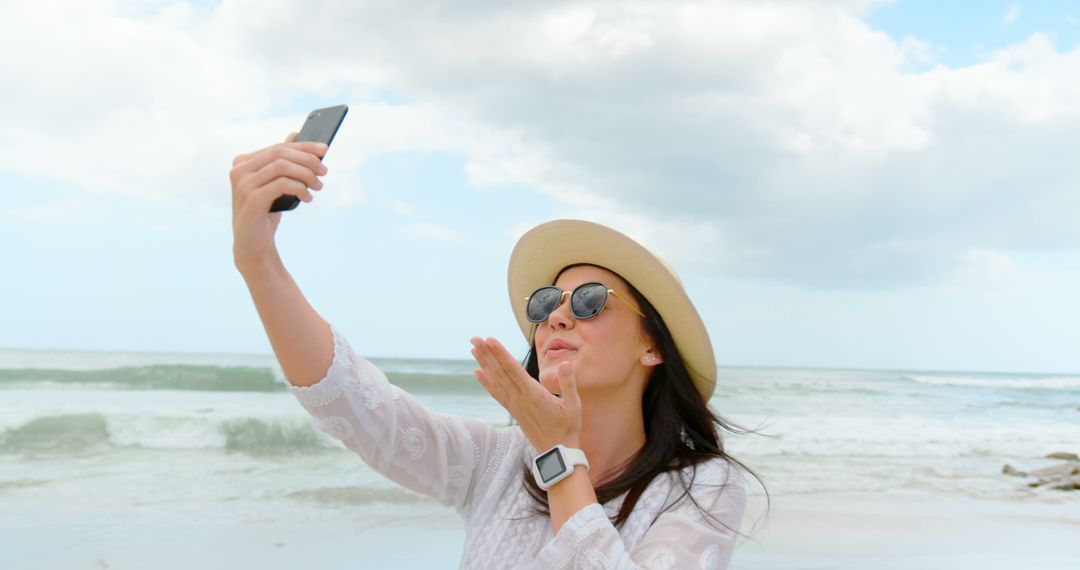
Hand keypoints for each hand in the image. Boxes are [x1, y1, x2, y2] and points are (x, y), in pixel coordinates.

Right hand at [229, 133, 327, 267]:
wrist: (252, 243)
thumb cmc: (265, 211)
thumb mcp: (275, 183)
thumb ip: (281, 160)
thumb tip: (296, 133)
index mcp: (243, 162)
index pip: (278, 147)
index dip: (303, 146)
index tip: (325, 149)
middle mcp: (239, 170)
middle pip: (280, 153)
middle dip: (307, 160)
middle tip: (324, 172)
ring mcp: (243, 184)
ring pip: (282, 167)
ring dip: (306, 175)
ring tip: (318, 186)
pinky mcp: (251, 199)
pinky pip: (281, 184)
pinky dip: (299, 188)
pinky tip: (308, 197)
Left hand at [470, 337, 581, 451]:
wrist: (556, 452)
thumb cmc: (568, 428)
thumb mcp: (574, 406)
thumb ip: (569, 384)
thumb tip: (566, 364)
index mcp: (534, 394)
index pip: (513, 369)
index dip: (500, 354)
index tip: (489, 340)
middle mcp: (520, 398)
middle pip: (500, 372)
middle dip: (487, 354)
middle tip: (474, 338)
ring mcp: (514, 405)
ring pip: (496, 380)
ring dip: (484, 364)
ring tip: (473, 349)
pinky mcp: (513, 410)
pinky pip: (497, 393)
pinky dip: (486, 382)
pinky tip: (477, 372)